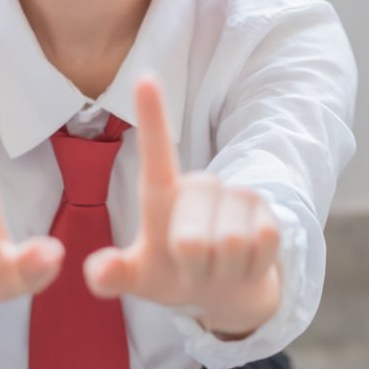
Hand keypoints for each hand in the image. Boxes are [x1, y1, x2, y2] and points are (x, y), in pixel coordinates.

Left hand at [84, 74, 281, 337]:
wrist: (226, 291)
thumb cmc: (174, 276)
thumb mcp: (139, 280)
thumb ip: (115, 275)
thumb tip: (98, 274)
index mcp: (160, 194)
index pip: (154, 154)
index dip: (152, 117)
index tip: (144, 77)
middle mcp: (199, 185)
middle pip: (191, 239)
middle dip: (191, 266)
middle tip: (193, 267)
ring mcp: (237, 197)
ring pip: (230, 244)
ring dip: (221, 270)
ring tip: (218, 266)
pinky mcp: (270, 212)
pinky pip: (262, 244)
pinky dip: (249, 269)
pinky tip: (243, 264)